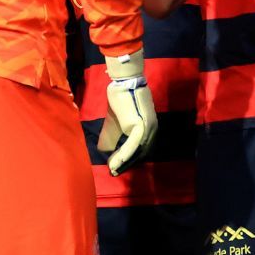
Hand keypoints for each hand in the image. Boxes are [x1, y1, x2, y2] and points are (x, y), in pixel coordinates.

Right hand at [98, 51, 157, 175]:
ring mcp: (147, 128)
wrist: (124, 82)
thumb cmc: (120, 98)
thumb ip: (112, 136)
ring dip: (123, 162)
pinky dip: (123, 155)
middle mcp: (151, 130)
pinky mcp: (140, 126)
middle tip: (114, 172)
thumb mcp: (115, 121)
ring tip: (112, 170)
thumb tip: (104, 151)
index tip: (117, 167)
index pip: (140, 149)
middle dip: (126, 164)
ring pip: (136, 151)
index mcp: (149, 128)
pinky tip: (115, 163)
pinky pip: (132, 145)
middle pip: (140, 153)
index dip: (128, 159)